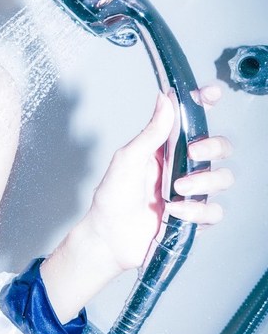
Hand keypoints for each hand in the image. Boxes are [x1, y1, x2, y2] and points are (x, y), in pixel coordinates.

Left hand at [85, 86, 233, 272]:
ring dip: (203, 182)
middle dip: (213, 146)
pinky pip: (215, 211)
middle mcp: (182, 167)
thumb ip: (150, 132)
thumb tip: (165, 98)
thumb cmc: (112, 198)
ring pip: (223, 178)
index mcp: (166, 148)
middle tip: (193, 153)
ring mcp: (191, 192)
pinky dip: (197, 211)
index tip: (210, 95)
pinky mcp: (195, 217)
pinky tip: (175, 213)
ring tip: (176, 191)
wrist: (109, 238)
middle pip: (220, 147)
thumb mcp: (127, 159)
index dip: (205, 104)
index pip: (193, 120)